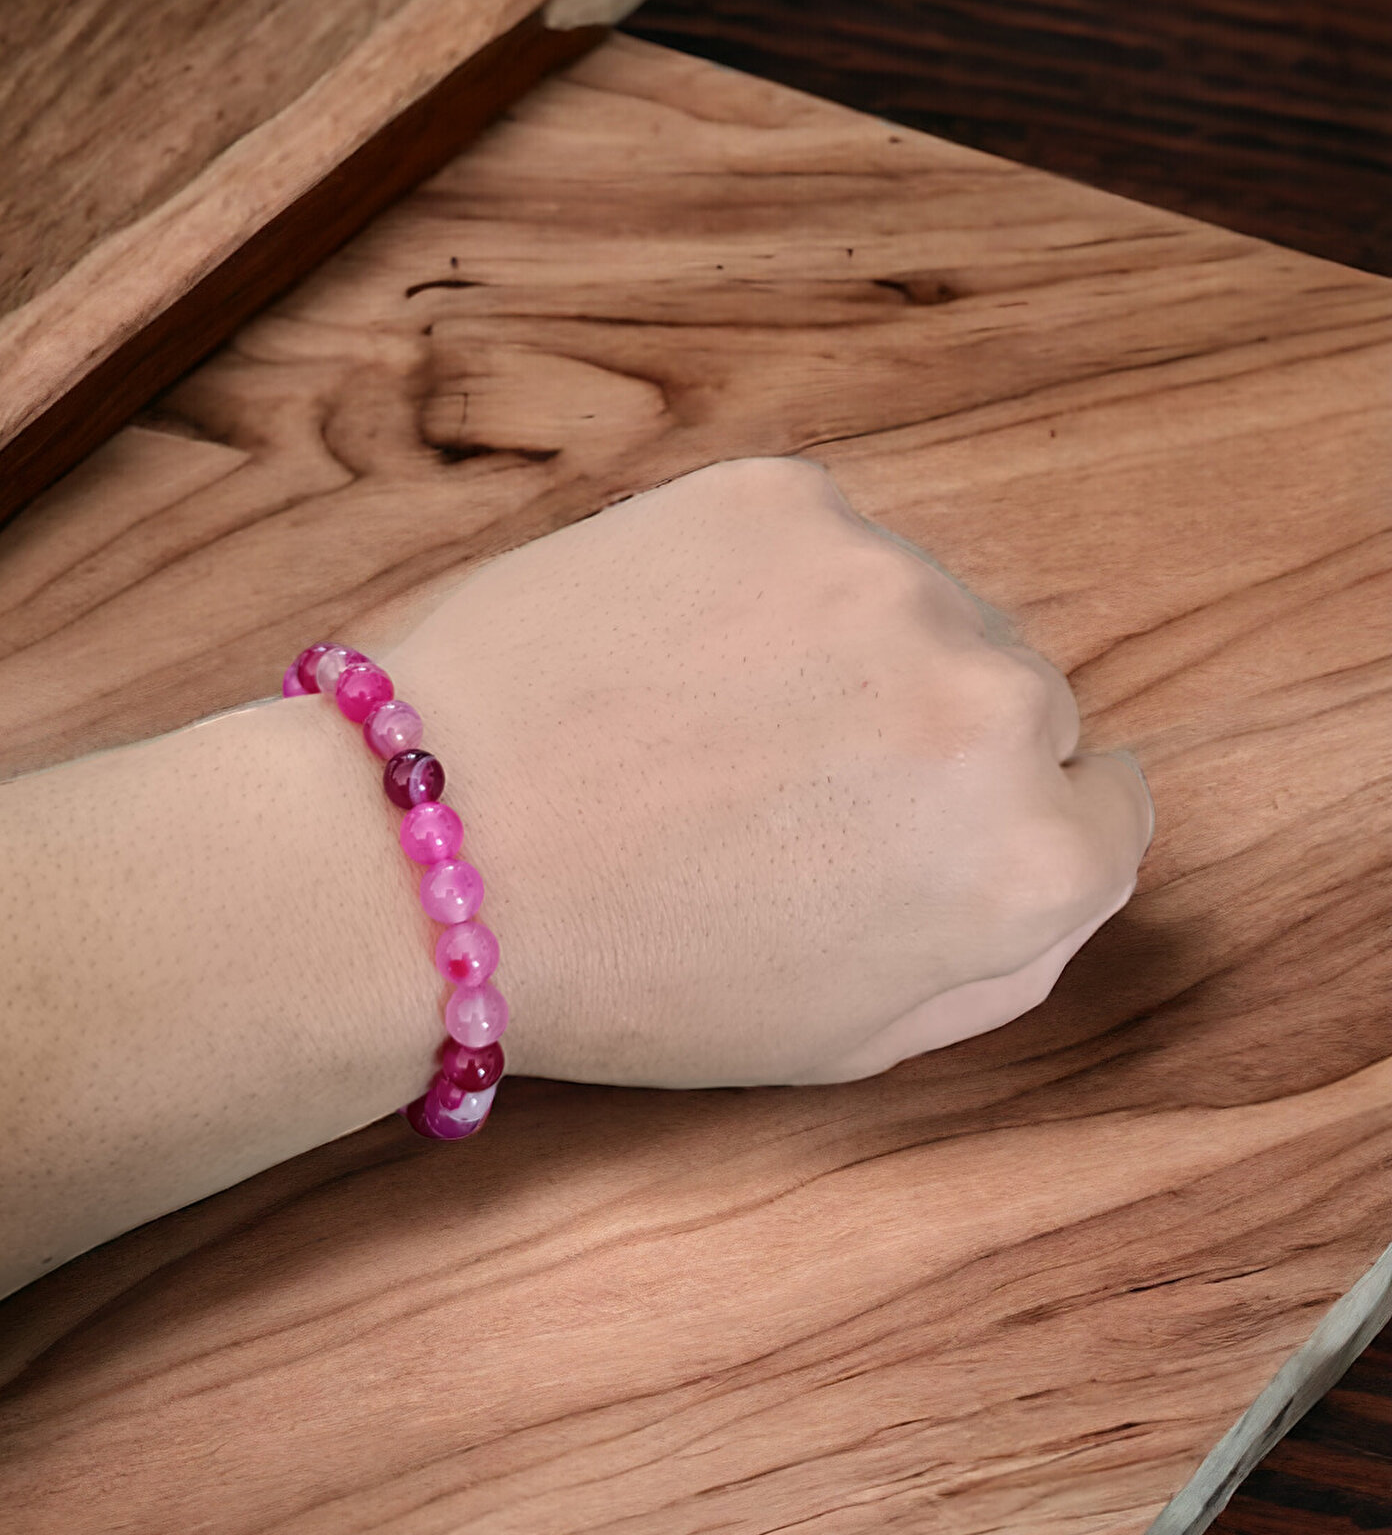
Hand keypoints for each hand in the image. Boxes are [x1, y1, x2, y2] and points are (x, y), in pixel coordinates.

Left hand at [381, 458, 1152, 1090]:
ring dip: (857, 657)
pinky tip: (673, 658)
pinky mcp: (782, 498)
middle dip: (936, 745)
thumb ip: (1003, 956)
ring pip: (927, 610)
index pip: (1107, 806)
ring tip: (712, 728)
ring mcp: (889, 580)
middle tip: (792, 796)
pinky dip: (770, 590)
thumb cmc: (630, 975)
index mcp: (1029, 862)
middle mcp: (994, 706)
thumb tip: (1064, 858)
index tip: (924, 832)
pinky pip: (826, 544)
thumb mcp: (853, 1036)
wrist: (427, 862)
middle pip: (1024, 703)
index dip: (1009, 829)